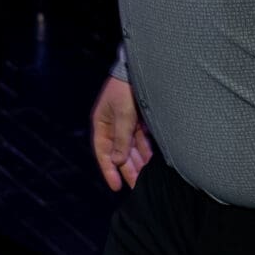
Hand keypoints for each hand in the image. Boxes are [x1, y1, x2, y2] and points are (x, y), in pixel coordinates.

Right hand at [89, 75, 152, 191]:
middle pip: (119, 153)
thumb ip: (122, 138)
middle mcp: (112, 125)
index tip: (116, 186)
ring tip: (146, 178)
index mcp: (102, 124)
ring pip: (131, 148)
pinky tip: (152, 162)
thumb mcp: (123, 114)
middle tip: (136, 187)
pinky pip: (141, 140)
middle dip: (127, 170)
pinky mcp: (139, 120)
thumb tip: (118, 161)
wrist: (139, 68)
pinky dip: (145, 151)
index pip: (103, 152)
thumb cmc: (125, 89)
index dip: (109, 170)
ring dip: (138, 162)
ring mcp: (126, 123)